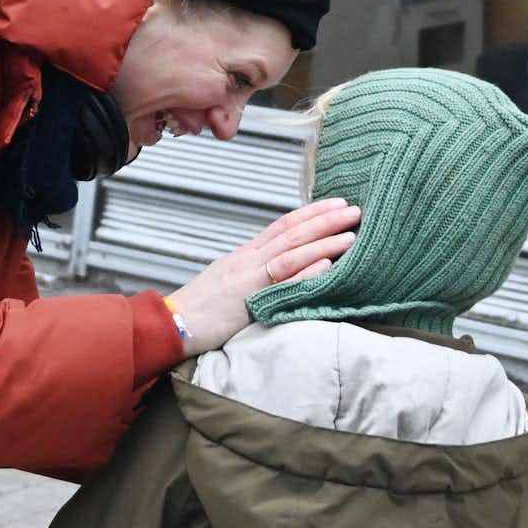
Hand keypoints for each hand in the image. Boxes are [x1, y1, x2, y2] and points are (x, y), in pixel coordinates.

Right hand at [164, 197, 359, 355]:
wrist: (173, 323)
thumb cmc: (201, 309)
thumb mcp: (230, 283)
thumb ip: (255, 273)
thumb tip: (279, 270)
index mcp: (246, 255)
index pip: (283, 225)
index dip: (311, 212)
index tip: (336, 204)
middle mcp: (249, 259)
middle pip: (293, 232)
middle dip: (325, 219)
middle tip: (354, 209)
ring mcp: (249, 276)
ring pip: (292, 251)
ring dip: (324, 240)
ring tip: (351, 232)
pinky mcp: (248, 297)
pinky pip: (282, 280)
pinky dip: (306, 271)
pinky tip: (328, 263)